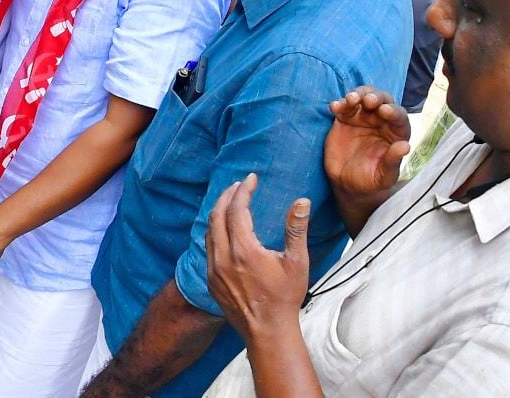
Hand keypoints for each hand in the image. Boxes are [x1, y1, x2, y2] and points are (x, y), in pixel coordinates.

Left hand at [205, 174, 310, 338]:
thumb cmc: (285, 297)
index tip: (251, 178)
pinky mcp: (210, 280)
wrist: (268, 330)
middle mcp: (223, 258)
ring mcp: (213, 270)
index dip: (243, 191)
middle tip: (238, 185)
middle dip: (227, 196)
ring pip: (209, 231)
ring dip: (218, 212)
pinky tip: (224, 229)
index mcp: (243, 250)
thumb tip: (301, 201)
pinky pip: (207, 248)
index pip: (237, 209)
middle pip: (217, 215)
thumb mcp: (296, 262)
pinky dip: (214, 231)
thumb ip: (296, 230)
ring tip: (230, 201)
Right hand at [323, 87, 410, 197]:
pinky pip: (343, 106)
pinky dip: (339, 103)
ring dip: (358, 94)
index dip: (393, 112)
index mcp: (396, 132)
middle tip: (369, 100)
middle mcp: (381, 120)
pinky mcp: (345, 118)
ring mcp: (362, 117)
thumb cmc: (371, 180)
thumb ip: (393, 161)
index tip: (385, 111)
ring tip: (351, 99)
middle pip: (382, 100)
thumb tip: (405, 146)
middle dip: (376, 97)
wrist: (347, 183)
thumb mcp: (384, 176)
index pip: (398, 117)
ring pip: (363, 97)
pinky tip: (335, 107)